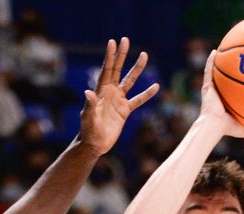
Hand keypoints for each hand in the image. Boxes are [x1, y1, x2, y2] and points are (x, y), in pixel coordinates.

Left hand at [78, 38, 160, 154]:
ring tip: (144, 55)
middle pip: (117, 69)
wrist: (94, 144)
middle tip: (125, 39)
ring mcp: (118, 100)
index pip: (106, 70)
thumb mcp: (88, 118)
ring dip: (137, 69)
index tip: (113, 42)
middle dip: (121, 55)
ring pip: (130, 81)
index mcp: (100, 91)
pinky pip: (138, 100)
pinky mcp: (125, 110)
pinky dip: (147, 94)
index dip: (110, 56)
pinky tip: (156, 86)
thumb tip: (88, 92)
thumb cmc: (88, 131)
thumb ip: (89, 105)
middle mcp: (109, 92)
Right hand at [198, 50, 243, 139]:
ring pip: (215, 72)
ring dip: (218, 60)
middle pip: (224, 78)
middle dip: (228, 68)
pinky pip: (208, 71)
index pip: (231, 89)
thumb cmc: (226, 128)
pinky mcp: (207, 87)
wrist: (213, 126)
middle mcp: (218, 93)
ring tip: (223, 48)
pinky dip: (210, 61)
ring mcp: (212, 89)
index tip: (243, 73)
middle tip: (237, 58)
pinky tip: (214, 51)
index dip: (236, 81)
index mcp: (225, 101)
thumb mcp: (243, 129)